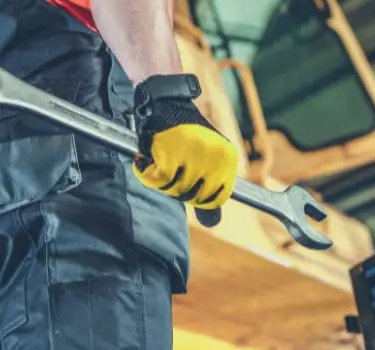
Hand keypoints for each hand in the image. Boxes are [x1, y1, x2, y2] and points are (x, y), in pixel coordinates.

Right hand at [132, 74, 238, 226]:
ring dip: (161, 179)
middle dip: (177, 187)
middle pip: (192, 197)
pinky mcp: (172, 151)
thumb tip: (213, 224)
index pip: (215, 199)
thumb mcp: (204, 163)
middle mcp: (215, 157)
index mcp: (227, 159)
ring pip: (174, 189)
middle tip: (169, 166)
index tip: (186, 179)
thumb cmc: (184, 134)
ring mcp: (195, 154)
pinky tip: (146, 157)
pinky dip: (146, 171)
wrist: (164, 100)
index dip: (197, 196)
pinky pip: (157, 180)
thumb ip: (208, 193)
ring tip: (159, 158)